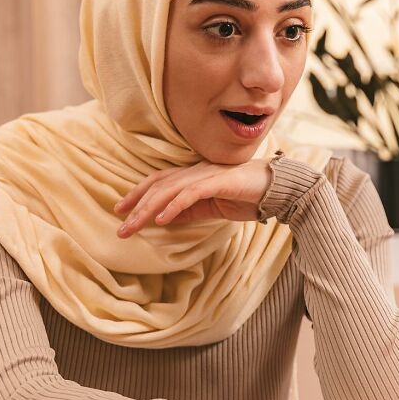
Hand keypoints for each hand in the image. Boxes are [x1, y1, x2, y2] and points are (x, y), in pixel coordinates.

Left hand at [114, 159, 273, 236]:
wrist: (278, 189)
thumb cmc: (246, 196)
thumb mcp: (211, 207)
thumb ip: (189, 211)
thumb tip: (164, 219)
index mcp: (193, 175)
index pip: (158, 182)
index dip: (137, 194)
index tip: (120, 210)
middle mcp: (196, 171)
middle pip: (158, 186)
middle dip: (136, 207)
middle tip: (121, 228)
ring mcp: (207, 175)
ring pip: (169, 190)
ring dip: (148, 209)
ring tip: (134, 226)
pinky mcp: (220, 182)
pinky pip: (191, 194)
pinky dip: (174, 206)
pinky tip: (162, 219)